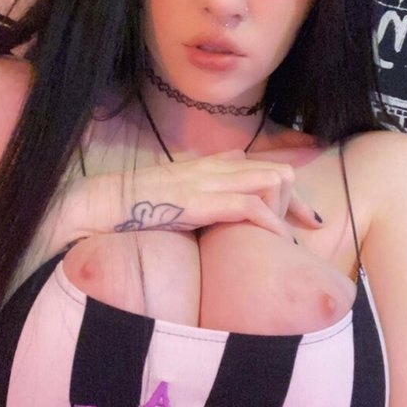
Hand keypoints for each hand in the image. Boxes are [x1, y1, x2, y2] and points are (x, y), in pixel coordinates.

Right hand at [112, 150, 321, 238]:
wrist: (97, 205)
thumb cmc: (130, 208)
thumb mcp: (172, 199)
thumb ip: (198, 196)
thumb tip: (221, 203)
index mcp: (205, 167)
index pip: (256, 167)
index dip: (283, 190)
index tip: (301, 215)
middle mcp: (209, 169)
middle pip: (271, 172)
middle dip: (293, 199)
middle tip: (309, 224)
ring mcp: (204, 182)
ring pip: (265, 181)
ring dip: (284, 208)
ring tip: (297, 230)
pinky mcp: (198, 201)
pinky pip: (246, 206)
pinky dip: (268, 223)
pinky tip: (278, 239)